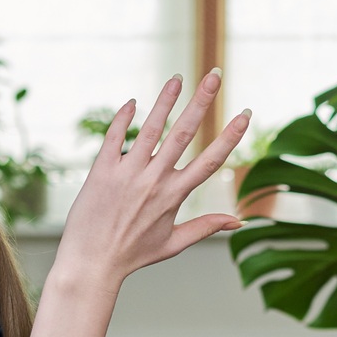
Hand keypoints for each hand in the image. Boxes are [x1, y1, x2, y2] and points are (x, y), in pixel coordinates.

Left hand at [54, 71, 249, 291]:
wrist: (91, 263)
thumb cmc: (133, 254)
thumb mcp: (173, 243)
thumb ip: (206, 227)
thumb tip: (239, 222)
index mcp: (174, 195)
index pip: (211, 160)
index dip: (231, 135)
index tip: (245, 113)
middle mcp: (154, 180)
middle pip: (184, 133)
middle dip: (201, 101)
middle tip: (214, 74)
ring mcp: (127, 173)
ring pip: (151, 128)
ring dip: (165, 100)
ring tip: (177, 78)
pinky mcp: (101, 171)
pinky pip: (114, 137)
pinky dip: (123, 118)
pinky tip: (132, 102)